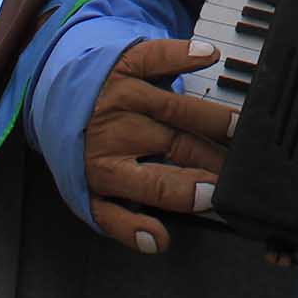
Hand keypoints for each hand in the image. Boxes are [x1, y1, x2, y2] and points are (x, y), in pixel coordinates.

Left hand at [84, 38, 237, 254]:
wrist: (55, 99)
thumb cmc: (82, 153)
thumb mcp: (89, 195)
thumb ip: (121, 223)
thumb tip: (157, 243)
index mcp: (104, 168)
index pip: (154, 184)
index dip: (187, 191)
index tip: (215, 194)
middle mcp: (114, 129)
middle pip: (174, 145)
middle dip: (211, 157)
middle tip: (243, 165)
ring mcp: (122, 93)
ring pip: (175, 107)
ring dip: (211, 117)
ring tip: (240, 128)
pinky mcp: (127, 62)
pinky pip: (158, 56)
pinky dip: (182, 54)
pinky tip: (207, 57)